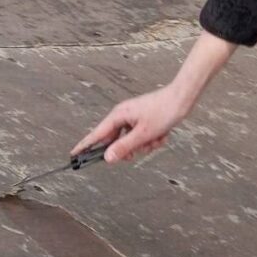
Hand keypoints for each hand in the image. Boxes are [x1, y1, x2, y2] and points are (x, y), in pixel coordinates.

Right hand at [73, 84, 190, 163]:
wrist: (182, 99)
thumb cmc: (163, 112)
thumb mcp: (143, 134)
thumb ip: (124, 147)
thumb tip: (107, 158)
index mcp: (118, 116)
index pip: (97, 135)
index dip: (85, 146)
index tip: (73, 156)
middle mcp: (123, 116)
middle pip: (116, 142)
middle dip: (130, 149)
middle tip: (140, 149)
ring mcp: (134, 118)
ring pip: (132, 142)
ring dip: (144, 145)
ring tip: (156, 138)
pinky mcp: (143, 121)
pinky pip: (142, 138)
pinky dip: (151, 140)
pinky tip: (162, 135)